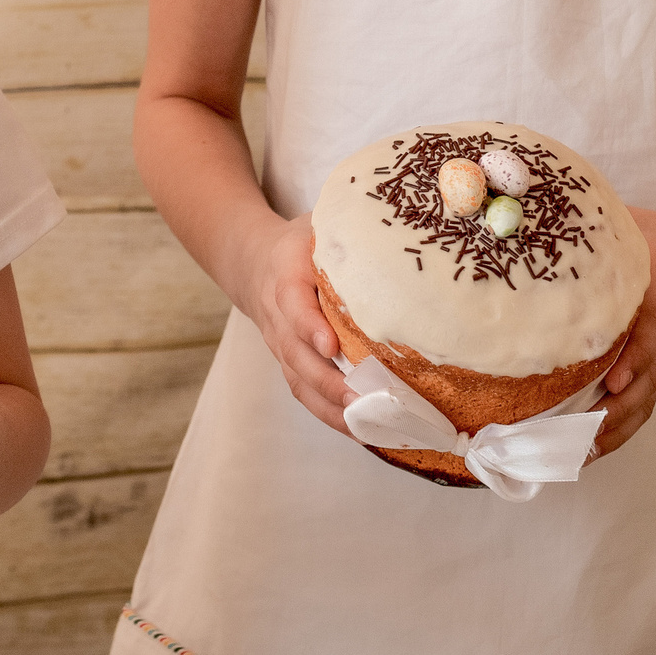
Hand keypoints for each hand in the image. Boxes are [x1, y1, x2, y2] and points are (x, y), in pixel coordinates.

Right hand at [240, 214, 351, 436]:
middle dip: (328, 381)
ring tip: (369, 425)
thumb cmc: (300, 243)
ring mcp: (281, 345)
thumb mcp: (318, 224)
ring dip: (332, 407)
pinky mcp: (290, 364)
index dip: (309, 325)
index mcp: (285, 273)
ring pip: (300, 381)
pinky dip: (332, 416)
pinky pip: (306, 394)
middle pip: (295, 354)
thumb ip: (349, 228)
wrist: (254, 261)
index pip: (292, 302)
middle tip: (362, 399)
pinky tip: (365, 430)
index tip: (330, 346)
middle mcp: (277, 315)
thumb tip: (401, 227)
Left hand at [592, 210, 655, 457]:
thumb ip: (590, 222)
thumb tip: (529, 214)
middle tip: (577, 434)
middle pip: (645, 380)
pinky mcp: (655, 371)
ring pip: (643, 401)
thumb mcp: (633, 224)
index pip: (651, 329)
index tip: (613, 379)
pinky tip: (581, 452)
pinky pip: (639, 405)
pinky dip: (614, 432)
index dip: (635, 356)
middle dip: (614, 411)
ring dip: (611, 432)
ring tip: (572, 455)